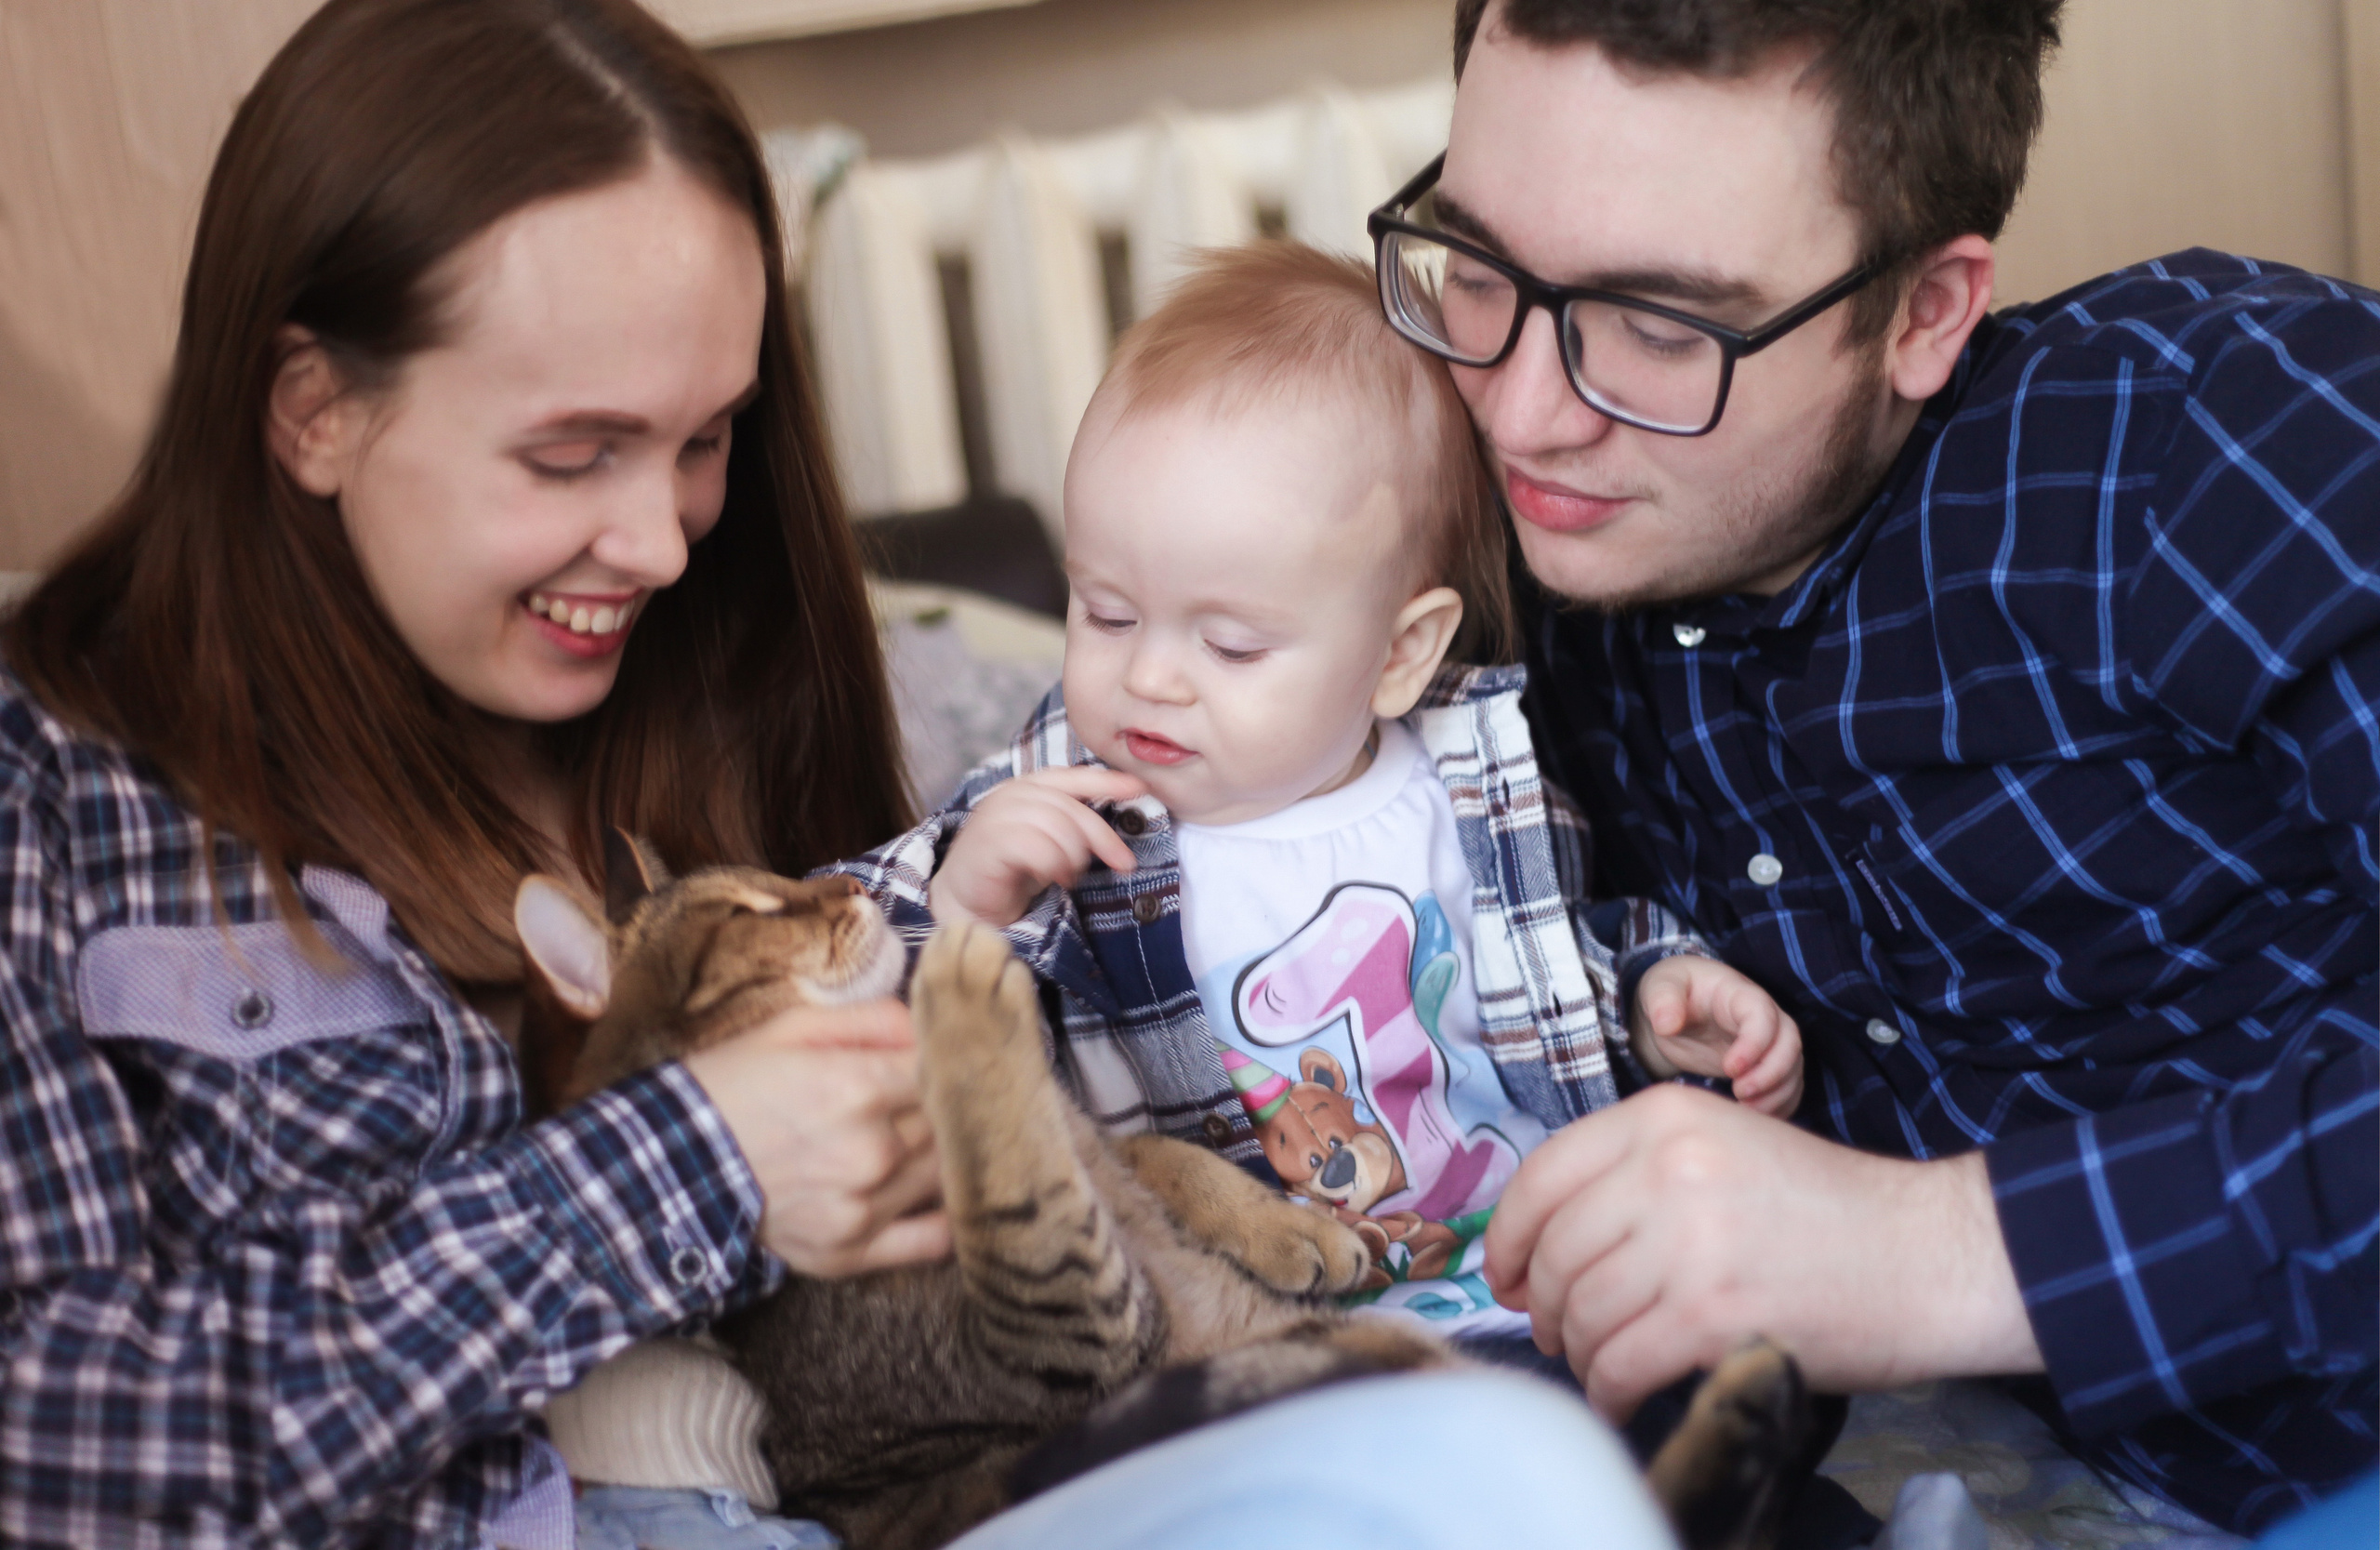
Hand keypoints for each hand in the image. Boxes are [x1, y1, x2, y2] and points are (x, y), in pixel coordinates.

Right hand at [681, 997, 949, 1276]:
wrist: (665, 1167)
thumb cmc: (730, 1087)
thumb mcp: (790, 1028)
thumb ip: (871, 1018)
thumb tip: (927, 1026)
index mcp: (858, 1086)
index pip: (943, 1068)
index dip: (947, 1061)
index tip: (943, 1059)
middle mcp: (871, 1150)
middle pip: (948, 1121)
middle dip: (943, 1106)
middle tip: (920, 1099)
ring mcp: (864, 1206)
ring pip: (945, 1172)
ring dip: (940, 1155)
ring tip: (914, 1140)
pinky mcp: (852, 1252)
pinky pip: (932, 1241)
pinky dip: (946, 1219)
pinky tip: (936, 1197)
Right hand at [929, 768, 1149, 927]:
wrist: (966, 901)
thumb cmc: (1011, 870)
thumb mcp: (1049, 840)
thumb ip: (1072, 824)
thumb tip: (1116, 828)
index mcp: (1028, 787)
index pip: (1072, 777)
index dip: (1106, 781)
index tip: (1139, 788)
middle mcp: (1011, 794)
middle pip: (1071, 807)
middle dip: (1102, 837)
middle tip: (1123, 863)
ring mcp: (996, 816)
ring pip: (1057, 826)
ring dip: (1073, 857)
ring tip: (1068, 876)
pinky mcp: (988, 842)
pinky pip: (1037, 847)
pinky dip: (1053, 865)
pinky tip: (1052, 878)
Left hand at [1482, 1084, 2040, 1419]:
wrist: (1927, 1256)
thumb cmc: (1827, 1211)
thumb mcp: (1724, 1148)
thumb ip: (1635, 1175)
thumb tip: (1539, 1243)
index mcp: (1664, 1116)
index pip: (1542, 1175)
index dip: (1506, 1235)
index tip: (1502, 1272)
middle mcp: (1667, 1167)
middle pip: (1552, 1250)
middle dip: (1542, 1304)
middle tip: (1555, 1330)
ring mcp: (1687, 1241)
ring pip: (1580, 1310)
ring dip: (1579, 1350)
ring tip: (1599, 1360)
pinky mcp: (1711, 1313)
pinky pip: (1618, 1363)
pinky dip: (1608, 1389)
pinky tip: (1621, 1393)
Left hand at [1631, 956, 1803, 1115]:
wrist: (1675, 1011)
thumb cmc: (1671, 992)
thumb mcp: (1659, 986)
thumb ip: (1662, 999)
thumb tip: (1666, 1024)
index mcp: (1738, 993)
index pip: (1763, 1014)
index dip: (1754, 1044)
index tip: (1729, 1069)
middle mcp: (1763, 1016)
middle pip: (1789, 1042)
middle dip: (1771, 1073)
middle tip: (1739, 1094)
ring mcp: (1768, 1042)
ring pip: (1793, 1067)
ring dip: (1776, 1093)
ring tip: (1745, 1110)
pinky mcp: (1766, 1064)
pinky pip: (1788, 1086)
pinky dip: (1779, 1104)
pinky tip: (1753, 1116)